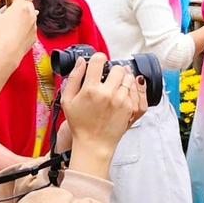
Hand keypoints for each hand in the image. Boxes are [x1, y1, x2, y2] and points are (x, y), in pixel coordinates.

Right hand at [0, 0, 36, 64]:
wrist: (4, 55)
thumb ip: (1, 9)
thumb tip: (6, 10)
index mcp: (20, 6)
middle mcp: (30, 14)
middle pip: (26, 2)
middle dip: (18, 2)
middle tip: (9, 6)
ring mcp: (34, 26)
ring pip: (30, 15)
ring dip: (22, 15)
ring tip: (10, 22)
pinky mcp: (34, 37)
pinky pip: (29, 27)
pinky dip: (24, 27)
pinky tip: (14, 33)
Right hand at [62, 58, 148, 174]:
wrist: (94, 143)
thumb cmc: (80, 124)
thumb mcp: (68, 100)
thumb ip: (74, 78)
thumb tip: (81, 61)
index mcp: (90, 89)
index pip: (99, 60)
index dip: (98, 59)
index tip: (99, 63)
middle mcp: (108, 93)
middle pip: (117, 68)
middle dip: (113, 70)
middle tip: (108, 78)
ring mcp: (121, 101)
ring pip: (129, 78)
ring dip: (123, 79)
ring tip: (115, 87)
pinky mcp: (131, 108)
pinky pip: (136, 91)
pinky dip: (130, 90)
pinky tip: (122, 94)